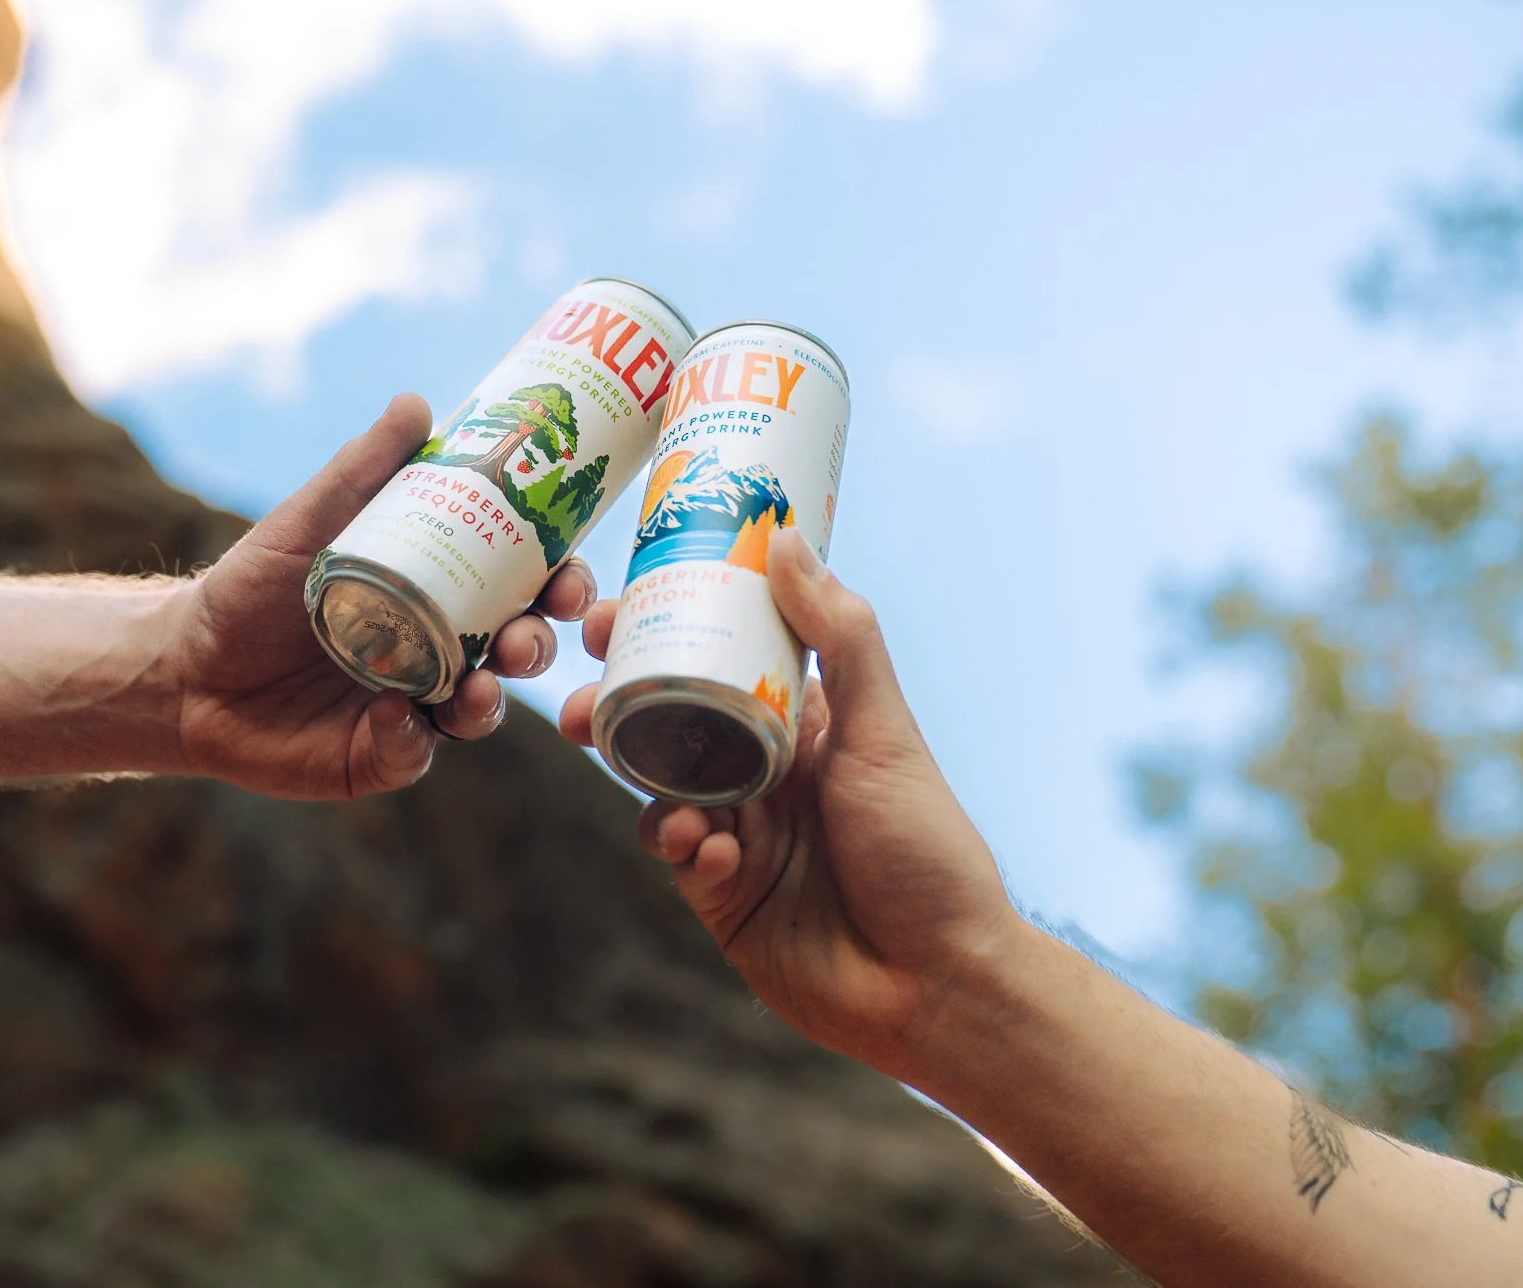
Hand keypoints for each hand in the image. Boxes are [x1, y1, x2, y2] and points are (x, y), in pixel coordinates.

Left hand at [169, 394, 593, 799]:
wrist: (183, 667)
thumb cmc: (250, 588)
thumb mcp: (307, 522)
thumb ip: (361, 470)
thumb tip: (416, 403)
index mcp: (440, 592)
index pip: (522, 586)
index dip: (559, 583)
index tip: (567, 577)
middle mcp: (438, 651)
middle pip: (516, 650)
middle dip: (537, 646)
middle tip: (526, 638)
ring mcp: (414, 708)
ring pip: (479, 710)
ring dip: (491, 700)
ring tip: (478, 688)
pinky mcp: (377, 757)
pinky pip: (415, 755)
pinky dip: (413, 738)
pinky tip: (394, 717)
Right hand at [559, 530, 1018, 1080]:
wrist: (939, 985)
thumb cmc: (927, 851)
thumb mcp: (885, 731)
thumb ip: (840, 637)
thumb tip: (788, 538)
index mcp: (806, 724)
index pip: (720, 658)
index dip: (664, 631)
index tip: (609, 615)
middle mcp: (768, 774)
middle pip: (671, 725)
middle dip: (620, 710)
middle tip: (584, 705)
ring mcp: (742, 837)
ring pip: (660, 790)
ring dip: (645, 784)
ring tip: (655, 793)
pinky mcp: (724, 899)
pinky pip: (676, 859)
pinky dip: (682, 848)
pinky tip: (711, 854)